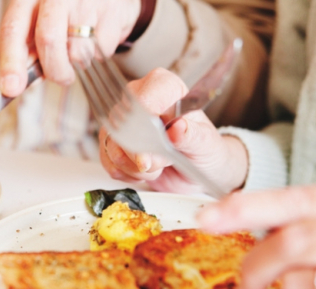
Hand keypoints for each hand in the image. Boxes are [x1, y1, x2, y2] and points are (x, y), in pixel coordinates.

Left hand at [0, 0, 140, 96]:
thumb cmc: (67, 10)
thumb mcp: (41, 22)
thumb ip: (30, 50)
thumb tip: (20, 82)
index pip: (13, 30)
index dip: (11, 63)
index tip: (11, 88)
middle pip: (49, 40)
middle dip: (54, 70)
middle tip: (62, 76)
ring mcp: (86, 0)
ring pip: (79, 51)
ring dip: (80, 61)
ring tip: (83, 44)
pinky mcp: (112, 10)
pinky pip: (103, 49)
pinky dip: (100, 52)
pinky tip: (99, 35)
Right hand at [99, 67, 247, 194]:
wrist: (197, 168)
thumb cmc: (203, 148)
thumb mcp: (205, 142)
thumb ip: (191, 135)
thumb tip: (178, 128)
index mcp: (163, 88)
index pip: (144, 96)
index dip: (147, 119)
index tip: (159, 139)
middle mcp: (138, 101)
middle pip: (124, 126)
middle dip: (144, 154)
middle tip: (164, 160)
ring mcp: (122, 123)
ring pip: (114, 148)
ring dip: (138, 167)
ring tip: (159, 165)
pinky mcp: (112, 144)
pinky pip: (110, 163)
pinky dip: (129, 174)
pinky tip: (145, 171)